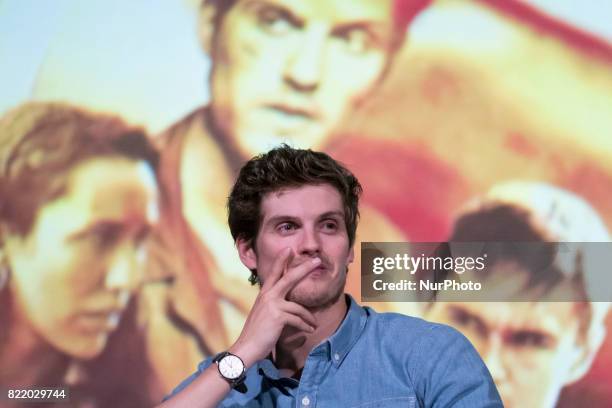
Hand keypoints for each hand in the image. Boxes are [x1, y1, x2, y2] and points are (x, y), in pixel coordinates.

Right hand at [229, 247, 318, 365]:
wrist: (246, 348)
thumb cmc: (257, 333)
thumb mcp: (264, 313)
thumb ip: (274, 304)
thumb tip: (288, 303)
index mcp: (264, 293)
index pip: (274, 273)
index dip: (281, 260)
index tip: (288, 249)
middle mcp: (267, 295)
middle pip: (289, 278)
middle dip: (304, 268)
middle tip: (316, 261)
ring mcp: (272, 305)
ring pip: (299, 307)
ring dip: (309, 318)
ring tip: (315, 324)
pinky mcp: (278, 316)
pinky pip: (298, 319)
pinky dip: (305, 326)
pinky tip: (310, 331)